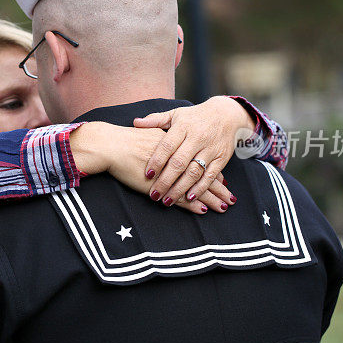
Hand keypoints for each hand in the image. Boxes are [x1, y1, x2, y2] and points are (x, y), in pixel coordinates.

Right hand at [70, 121, 226, 213]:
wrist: (111, 145)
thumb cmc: (126, 140)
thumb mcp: (149, 131)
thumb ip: (162, 136)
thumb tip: (171, 144)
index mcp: (178, 144)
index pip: (201, 159)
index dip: (212, 170)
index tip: (224, 180)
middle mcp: (178, 158)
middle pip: (203, 174)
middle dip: (218, 187)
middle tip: (231, 197)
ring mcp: (169, 173)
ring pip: (195, 187)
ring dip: (211, 198)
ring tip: (224, 206)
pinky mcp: (159, 186)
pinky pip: (180, 197)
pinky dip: (192, 204)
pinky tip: (203, 210)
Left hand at [132, 96, 255, 211]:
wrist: (226, 114)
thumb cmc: (195, 116)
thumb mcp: (175, 114)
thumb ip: (155, 120)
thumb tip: (135, 123)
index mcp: (183, 127)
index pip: (167, 146)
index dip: (157, 161)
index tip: (147, 174)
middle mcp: (197, 138)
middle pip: (179, 163)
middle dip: (166, 181)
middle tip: (155, 195)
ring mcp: (210, 149)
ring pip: (194, 172)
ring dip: (180, 188)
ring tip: (168, 200)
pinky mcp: (221, 158)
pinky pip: (210, 176)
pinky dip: (200, 188)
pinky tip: (189, 198)